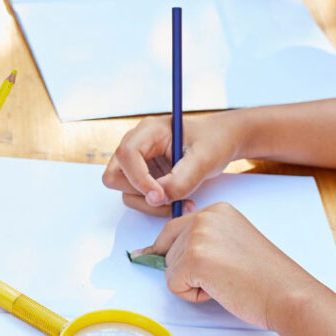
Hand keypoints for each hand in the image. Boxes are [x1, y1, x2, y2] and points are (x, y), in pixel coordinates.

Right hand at [103, 113, 244, 215]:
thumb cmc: (214, 142)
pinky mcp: (142, 175)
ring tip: (182, 202)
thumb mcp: (204, 160)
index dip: (139, 178)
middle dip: (140, 193)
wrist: (221, 141)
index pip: (126, 154)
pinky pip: (137, 196)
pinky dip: (155, 204)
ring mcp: (137, 160)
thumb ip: (181, 180)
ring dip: (150, 203)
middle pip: (115, 175)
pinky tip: (179, 200)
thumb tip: (156, 198)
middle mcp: (136, 144)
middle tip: (170, 199)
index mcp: (148, 131)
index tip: (160, 195)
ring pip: (124, 190)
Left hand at [143, 203, 312, 329]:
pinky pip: (173, 284)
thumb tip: (154, 252)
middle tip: (218, 278)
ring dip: (190, 283)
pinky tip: (219, 290)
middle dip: (183, 269)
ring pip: (168, 267)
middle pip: (166, 247)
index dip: (167, 249)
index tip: (150, 256)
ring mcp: (198, 236)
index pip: (173, 229)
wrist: (289, 295)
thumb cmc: (266, 278)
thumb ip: (202, 241)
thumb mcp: (231, 244)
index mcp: (216, 211)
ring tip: (224, 282)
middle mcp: (204, 217)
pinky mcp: (194, 259)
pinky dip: (192, 295)